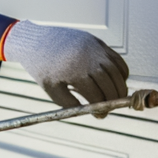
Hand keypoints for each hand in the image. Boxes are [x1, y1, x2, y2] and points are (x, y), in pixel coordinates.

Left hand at [2, 21, 129, 109]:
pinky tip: (116, 81)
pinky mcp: (98, 42)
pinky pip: (117, 59)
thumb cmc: (42, 68)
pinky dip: (121, 71)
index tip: (101, 115)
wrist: (36, 42)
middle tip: (110, 108)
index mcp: (75, 73)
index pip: (97, 95)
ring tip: (115, 97)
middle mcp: (88, 59)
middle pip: (110, 84)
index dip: (101, 108)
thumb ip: (71, 103)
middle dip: (113, 99)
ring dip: (120, 86)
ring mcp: (95, 49)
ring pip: (117, 71)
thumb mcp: (52, 89)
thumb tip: (94, 111)